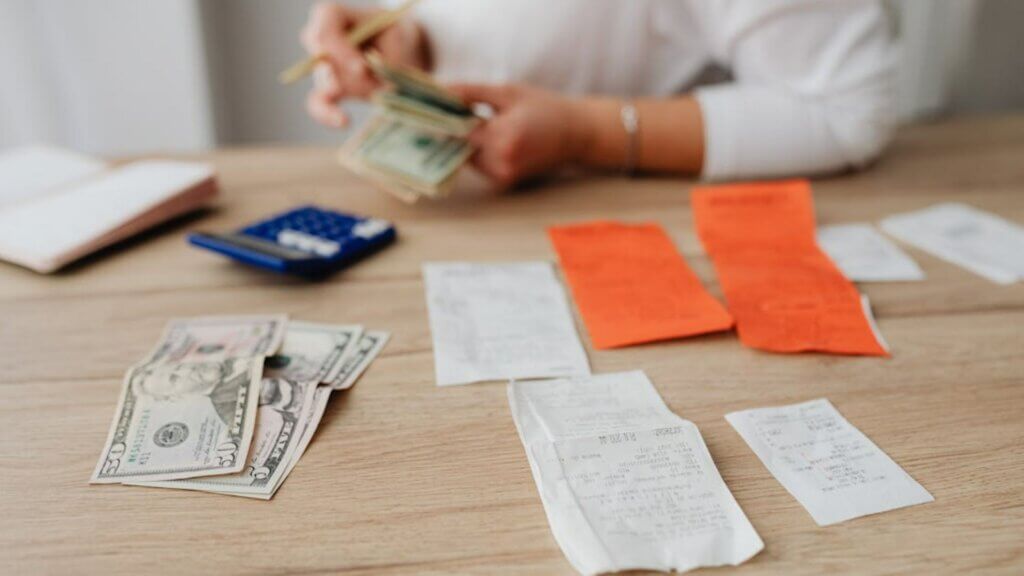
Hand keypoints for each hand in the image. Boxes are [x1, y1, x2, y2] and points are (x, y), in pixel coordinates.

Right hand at [301, 2, 426, 127]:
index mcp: (331, 16)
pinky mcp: (328, 89)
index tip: (361, 67)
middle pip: (321, 59)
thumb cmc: (394, 35)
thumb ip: (386, 60)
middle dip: (345, 74)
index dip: (339, 51)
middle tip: (368, 80)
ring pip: (327, 83)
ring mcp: (322, 67)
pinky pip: (318, 103)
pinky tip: (344, 122)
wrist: (397, 48)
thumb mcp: (396, 38)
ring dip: (355, 89)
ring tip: (381, 87)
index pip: (324, 33)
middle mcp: (319, 40)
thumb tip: (382, 88)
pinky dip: (328, 114)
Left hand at [449, 84, 589, 186]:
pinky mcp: (504, 182)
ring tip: (482, 121)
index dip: (442, 117)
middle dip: (454, 129)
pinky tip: (492, 136)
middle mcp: (501, 163)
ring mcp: (503, 176)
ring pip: (467, 157)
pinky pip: (479, 165)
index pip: (456, 130)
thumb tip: (438, 91)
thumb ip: (470, 92)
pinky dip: (479, 150)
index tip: (429, 106)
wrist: (576, 134)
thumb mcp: (507, 92)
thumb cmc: (544, 107)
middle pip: (458, 145)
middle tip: (453, 109)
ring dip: (467, 141)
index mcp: (503, 137)